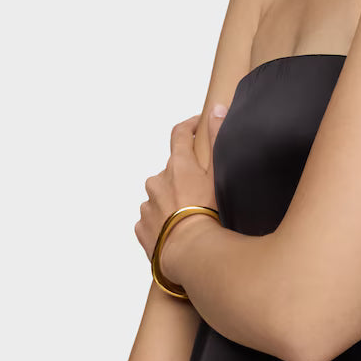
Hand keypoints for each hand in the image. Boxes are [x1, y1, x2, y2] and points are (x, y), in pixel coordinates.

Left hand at [135, 105, 227, 278]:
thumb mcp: (218, 172)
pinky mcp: (142, 227)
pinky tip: (180, 230)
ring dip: (173, 200)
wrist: (188, 252)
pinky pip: (152, 219)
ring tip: (192, 216)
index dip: (189, 126)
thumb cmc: (208, 212)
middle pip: (171, 170)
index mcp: (177, 165)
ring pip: (161, 195)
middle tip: (203, 190)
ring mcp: (147, 205)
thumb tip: (217, 108)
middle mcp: (157, 181)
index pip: (179, 134)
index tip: (197, 125)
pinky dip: (164, 221)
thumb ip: (217, 138)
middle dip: (184, 175)